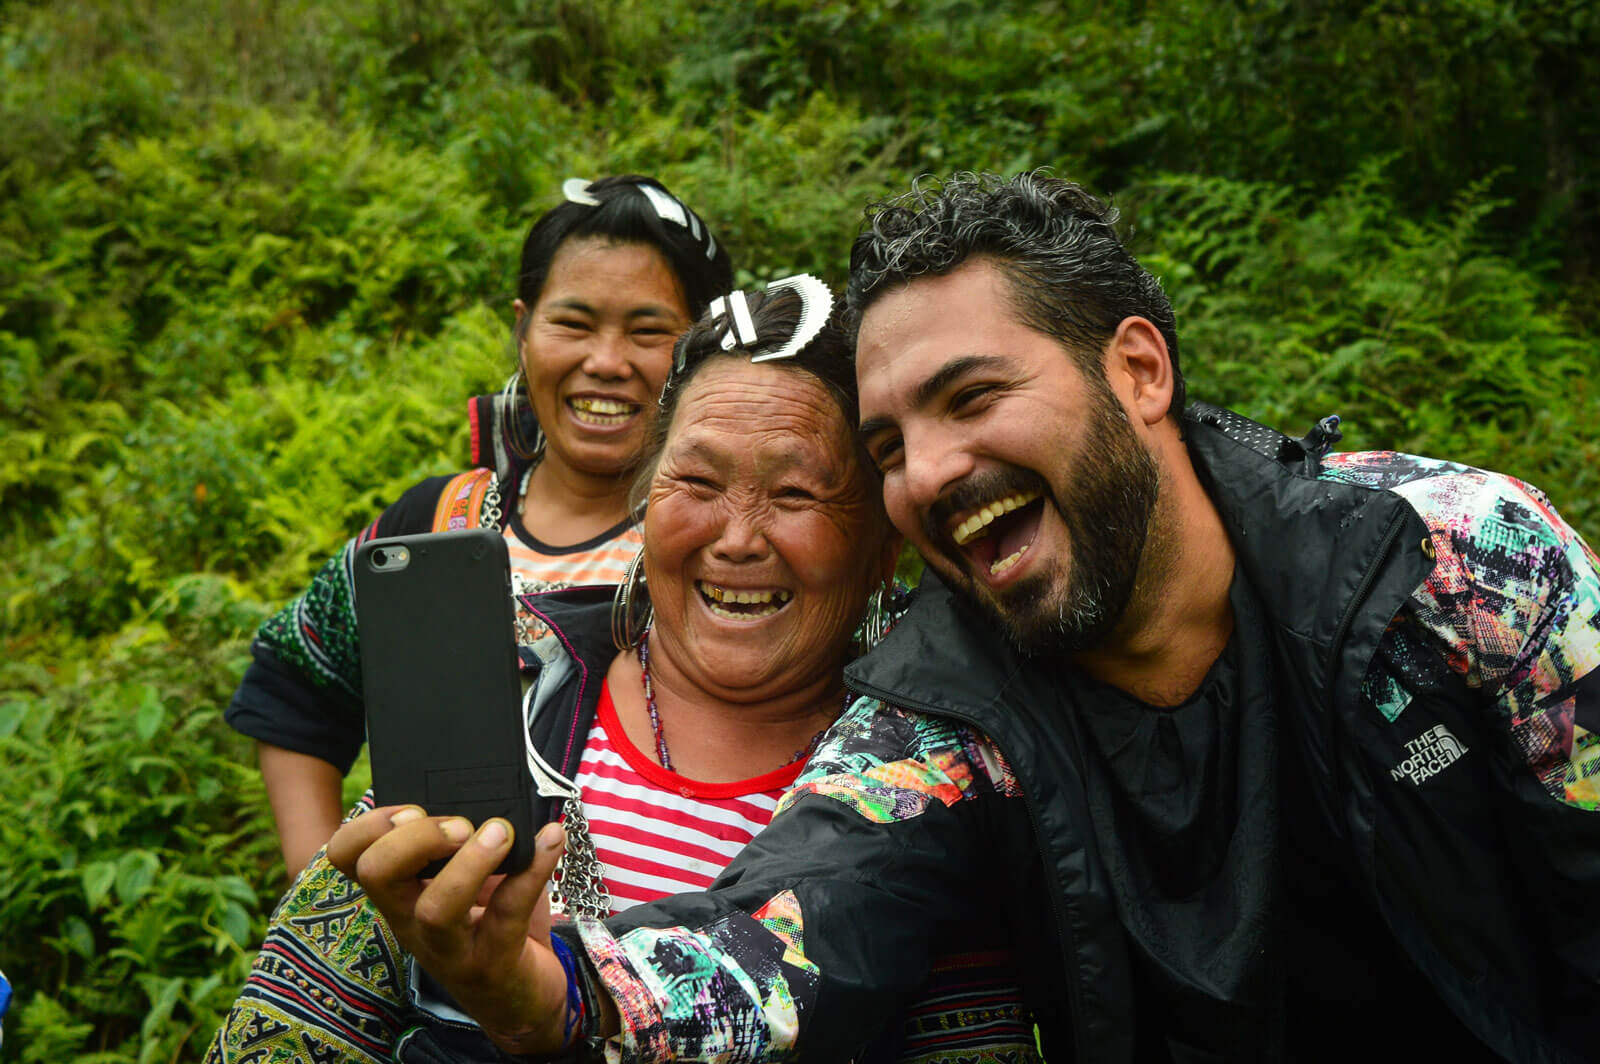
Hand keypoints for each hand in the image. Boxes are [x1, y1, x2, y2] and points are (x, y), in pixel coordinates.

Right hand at [327, 807, 572, 1053]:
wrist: (522, 999)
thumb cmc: (490, 923)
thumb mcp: (468, 878)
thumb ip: (467, 838)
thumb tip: (490, 781)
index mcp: (399, 892)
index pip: (347, 857)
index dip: (367, 825)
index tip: (410, 807)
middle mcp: (411, 920)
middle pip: (378, 875)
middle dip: (414, 837)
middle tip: (458, 825)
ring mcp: (450, 948)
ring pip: (436, 908)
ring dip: (469, 862)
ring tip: (501, 831)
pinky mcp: (493, 963)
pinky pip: (509, 914)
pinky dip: (534, 870)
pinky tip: (551, 839)